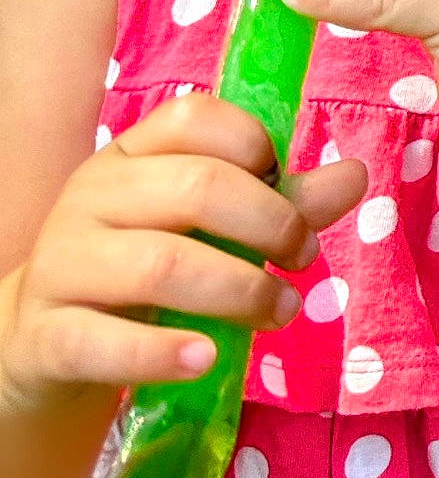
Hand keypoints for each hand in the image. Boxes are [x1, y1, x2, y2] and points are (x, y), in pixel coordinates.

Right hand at [1, 93, 366, 414]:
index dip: (256, 149)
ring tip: (280, 311)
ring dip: (240, 290)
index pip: (194, 118)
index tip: (287, 194)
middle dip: (270, 222)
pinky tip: (207, 358)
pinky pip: (104, 341)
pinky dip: (162, 352)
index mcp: (129, 156)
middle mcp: (91, 197)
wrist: (43, 341)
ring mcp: (63, 264)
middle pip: (195, 187)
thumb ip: (279, 202)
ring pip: (160, 264)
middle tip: (302, 259)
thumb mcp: (202, 231)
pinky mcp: (48, 335)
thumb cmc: (139, 272)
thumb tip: (356, 173)